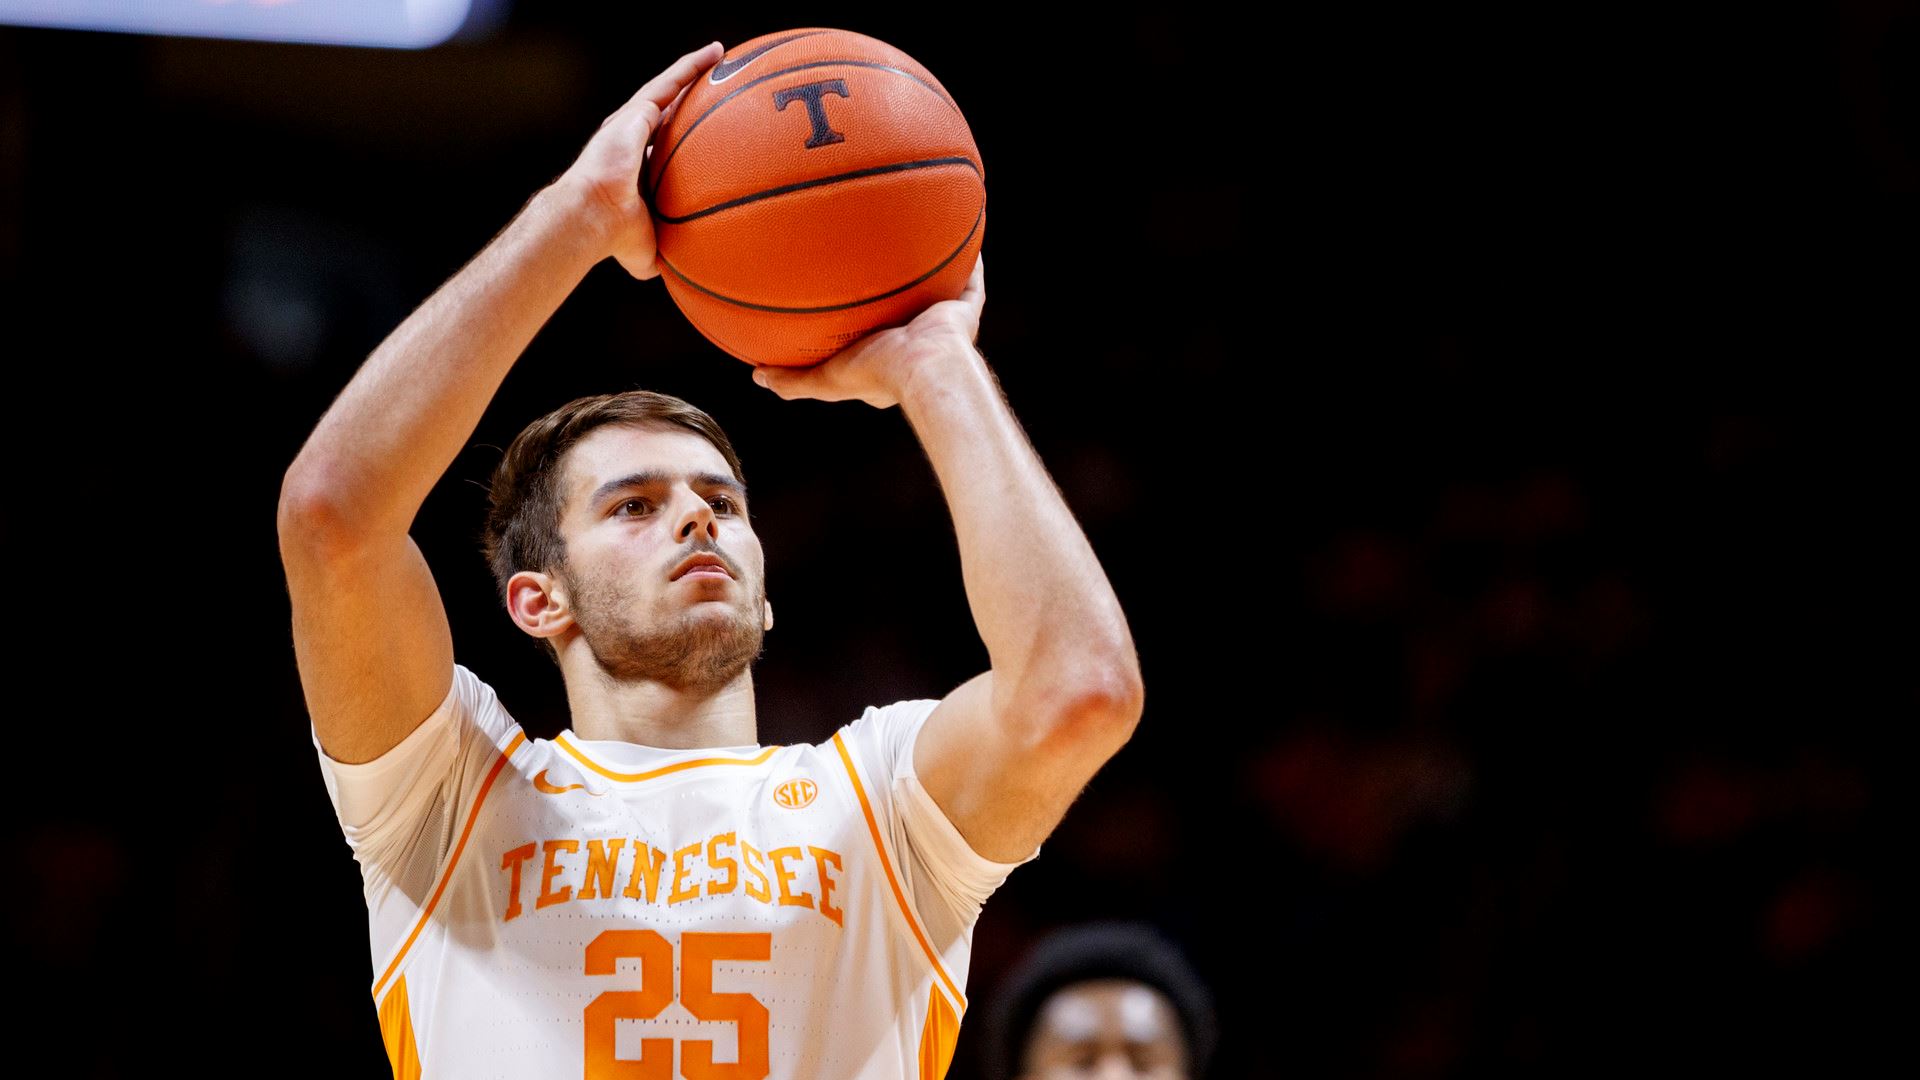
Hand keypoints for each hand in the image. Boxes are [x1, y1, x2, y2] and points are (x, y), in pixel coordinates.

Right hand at [556, 40, 723, 279]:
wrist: (594, 216)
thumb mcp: (647, 248)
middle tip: (718, 88)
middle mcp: (631, 140)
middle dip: (689, 99)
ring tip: (721, 56)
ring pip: (669, 89)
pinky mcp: (635, 112)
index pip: (661, 147)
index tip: (700, 139)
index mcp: (632, 168)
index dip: (679, 140)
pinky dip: (692, 67)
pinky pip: (670, 82)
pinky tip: (715, 54)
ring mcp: (631, 123)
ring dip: (694, 72)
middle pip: (668, 112)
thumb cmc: (615, 237)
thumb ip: (664, 253)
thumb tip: (684, 274)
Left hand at [750, 253, 986, 408]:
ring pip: (934, 288)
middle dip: (893, 286)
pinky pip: (969, 279)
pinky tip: (953, 225)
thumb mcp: (826, 379)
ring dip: (926, 267)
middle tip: (875, 260)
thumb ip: (793, 380)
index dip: (858, 316)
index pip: (871, 334)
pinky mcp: (963, 310)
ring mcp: (941, 322)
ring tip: (912, 236)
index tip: (843, 296)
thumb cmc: (878, 375)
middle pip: (902, 304)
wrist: (926, 369)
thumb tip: (756, 374)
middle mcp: (917, 337)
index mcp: (890, 357)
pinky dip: (966, 258)